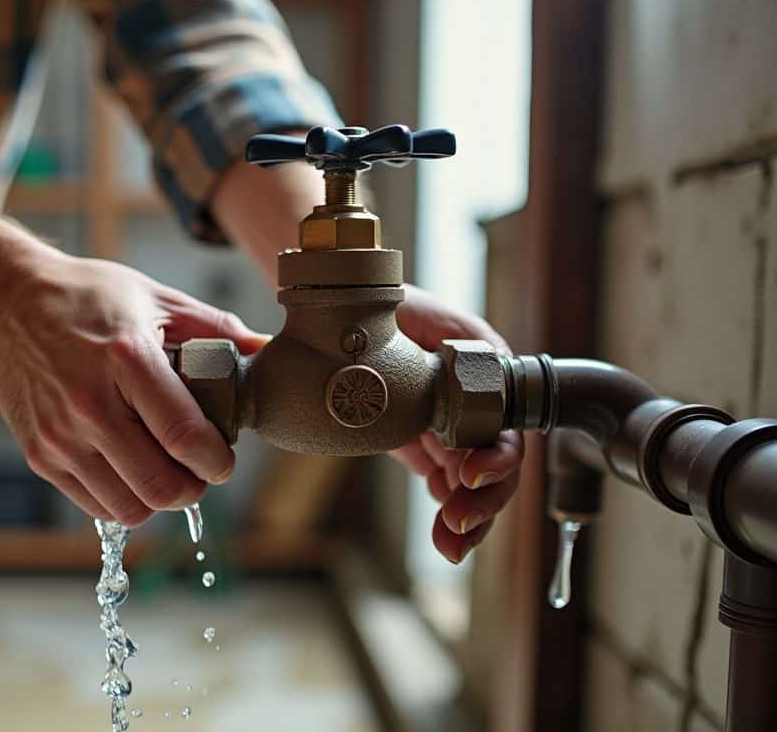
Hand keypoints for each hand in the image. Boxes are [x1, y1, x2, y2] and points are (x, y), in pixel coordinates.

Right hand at [0, 252, 267, 526]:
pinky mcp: (40, 455)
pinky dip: (122, 498)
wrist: (9, 304)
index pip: (185, 437)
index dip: (217, 461)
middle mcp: (90, 404)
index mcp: (127, 360)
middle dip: (193, 487)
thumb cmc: (88, 298)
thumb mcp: (155, 298)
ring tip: (163, 470)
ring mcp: (60, 436)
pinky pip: (96, 505)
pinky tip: (128, 469)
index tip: (223, 459)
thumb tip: (265, 350)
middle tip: (199, 470)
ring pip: (130, 508)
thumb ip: (214, 328)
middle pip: (161, 486)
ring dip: (157, 498)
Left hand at [392, 285, 525, 563]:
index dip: (497, 456)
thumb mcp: (408, 306)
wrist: (344, 314)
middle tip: (458, 523)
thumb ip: (438, 328)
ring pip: (474, 482)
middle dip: (485, 501)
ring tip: (451, 546)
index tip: (471, 474)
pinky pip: (445, 483)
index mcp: (480, 372)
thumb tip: (478, 356)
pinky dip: (449, 511)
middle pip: (496, 464)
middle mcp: (473, 404)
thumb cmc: (380, 302)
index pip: (504, 423)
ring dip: (469, 518)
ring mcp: (451, 427)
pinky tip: (444, 537)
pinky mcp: (425, 443)